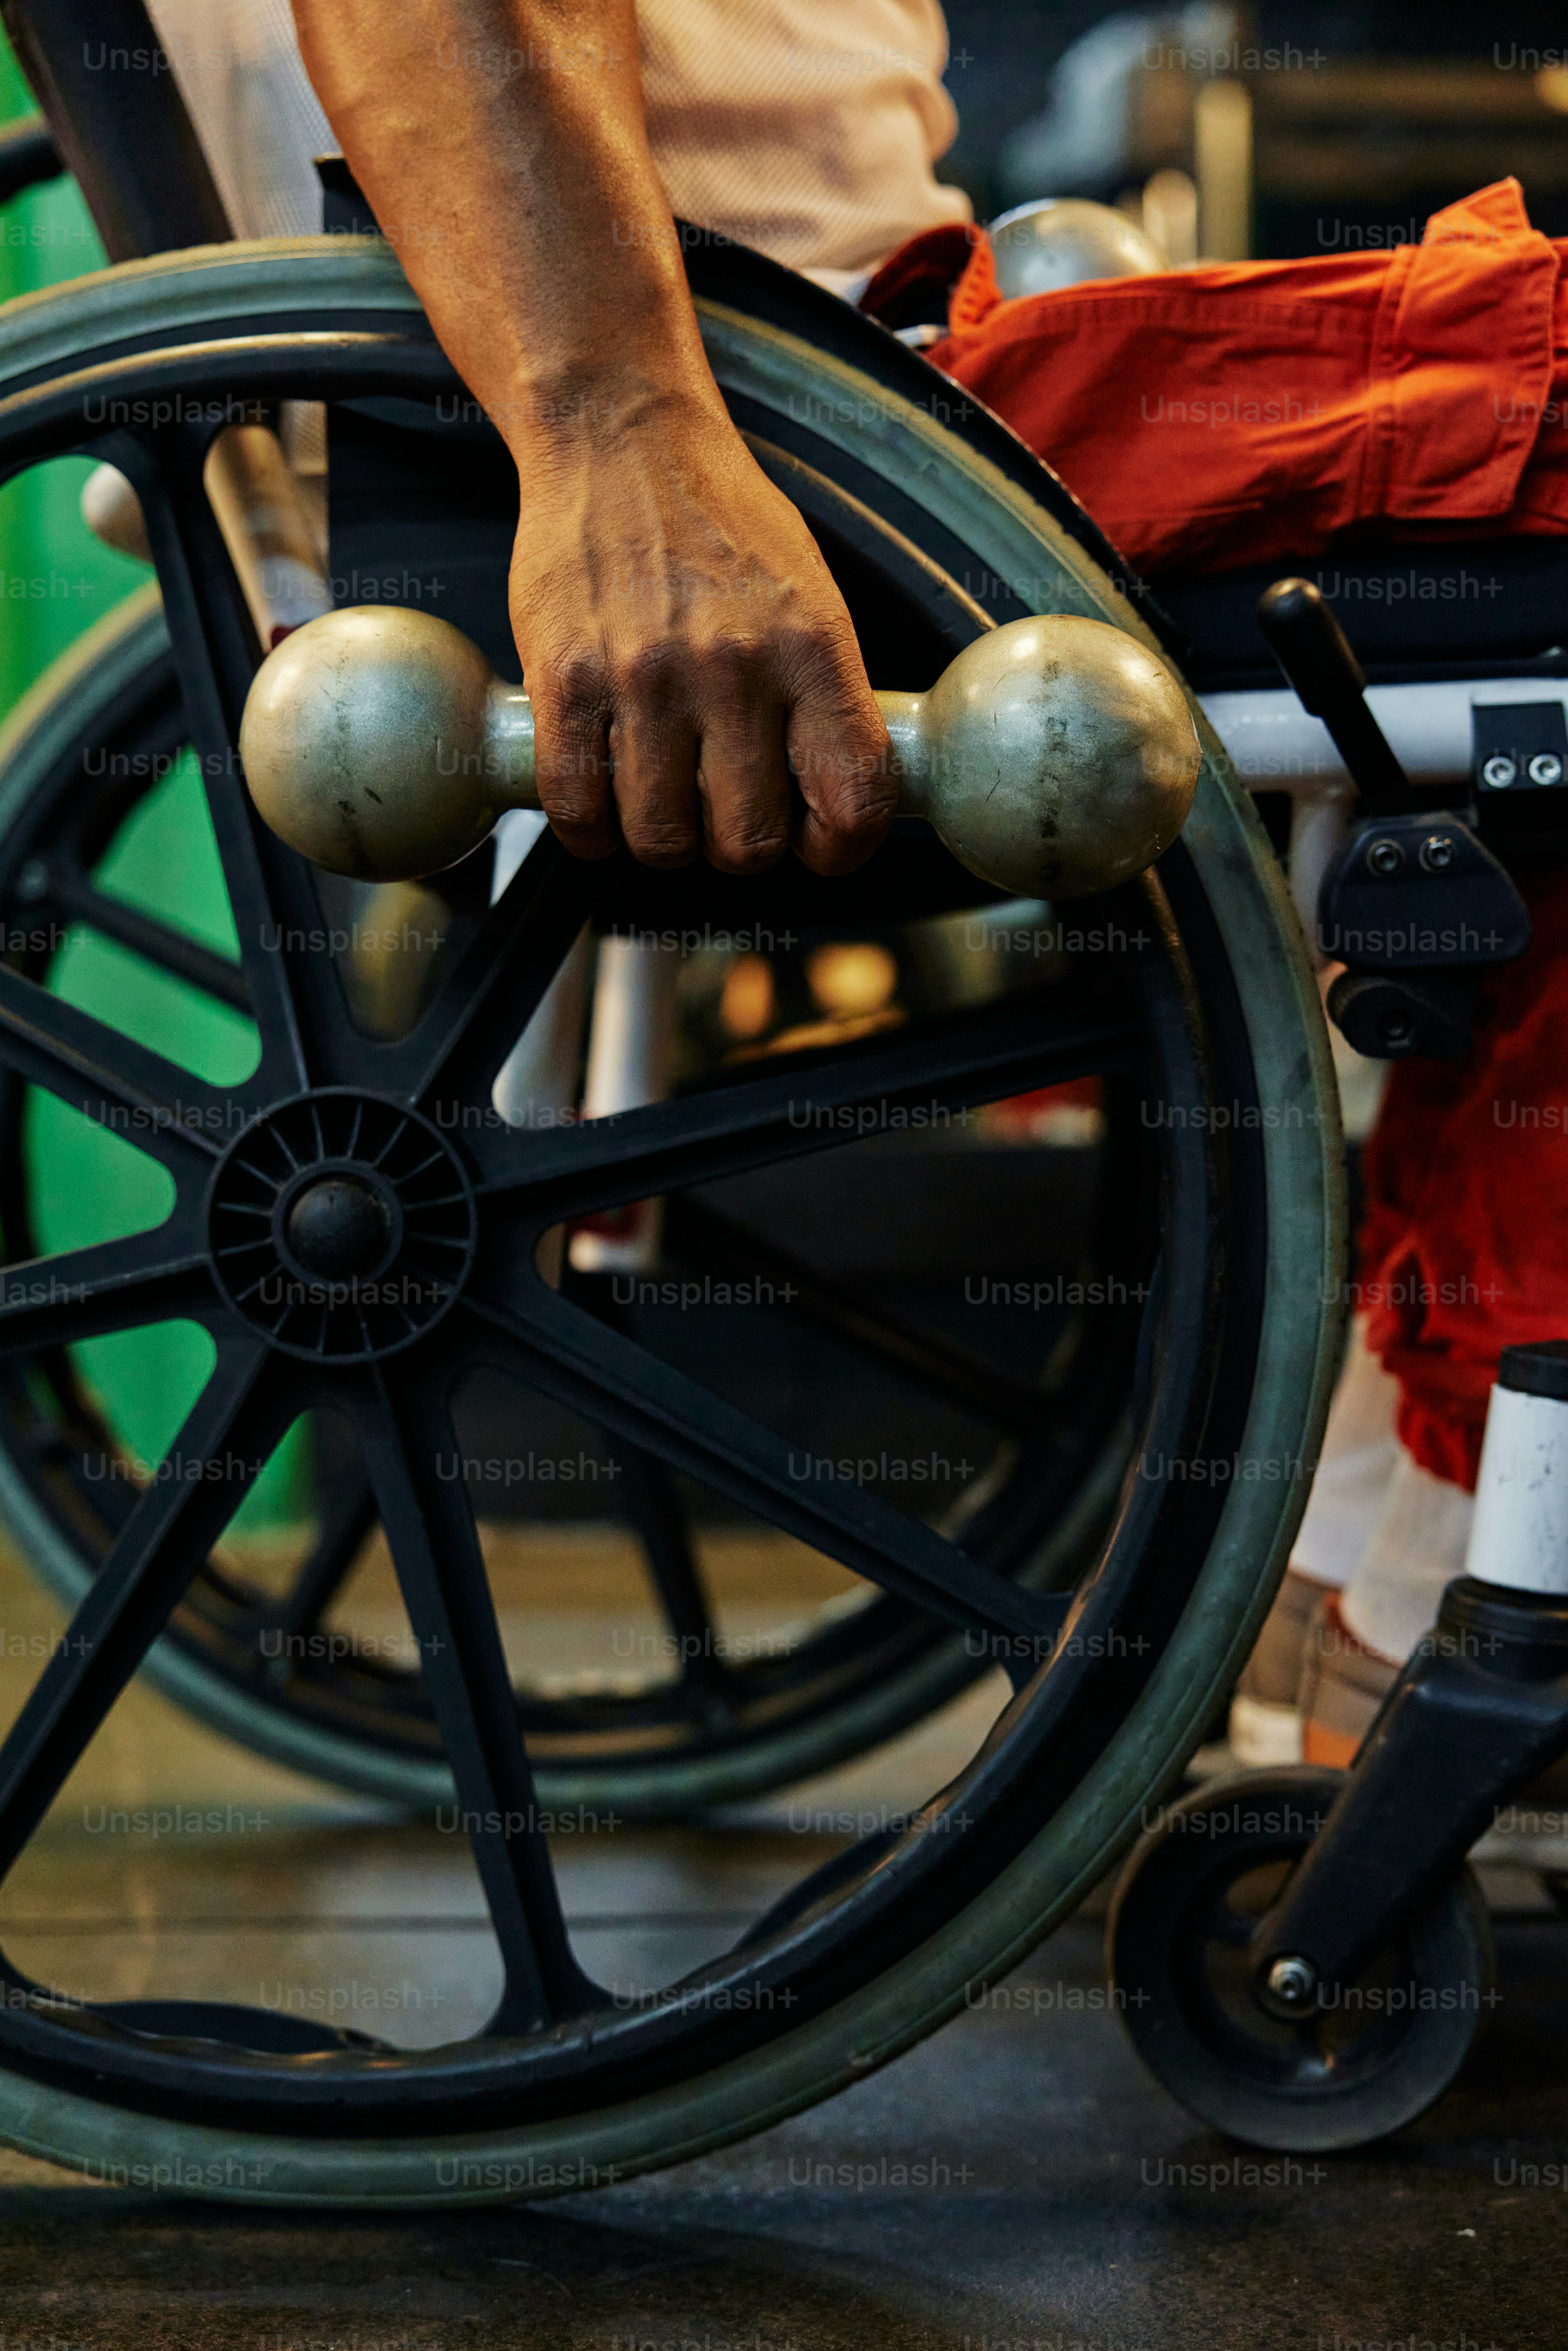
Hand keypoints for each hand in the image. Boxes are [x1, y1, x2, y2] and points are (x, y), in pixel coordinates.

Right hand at [505, 388, 896, 875]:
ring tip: (662, 802)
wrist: (620, 436)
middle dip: (740, 849)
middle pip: (750, 842)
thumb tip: (832, 797)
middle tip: (725, 814)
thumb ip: (824, 696)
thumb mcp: (810, 596)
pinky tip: (600, 805)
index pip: (853, 800)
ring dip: (665, 841)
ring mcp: (645, 677)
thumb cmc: (721, 522)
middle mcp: (734, 668)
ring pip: (662, 839)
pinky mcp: (566, 679)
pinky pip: (577, 807)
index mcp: (812, 648)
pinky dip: (589, 829)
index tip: (816, 844)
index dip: (839, 850)